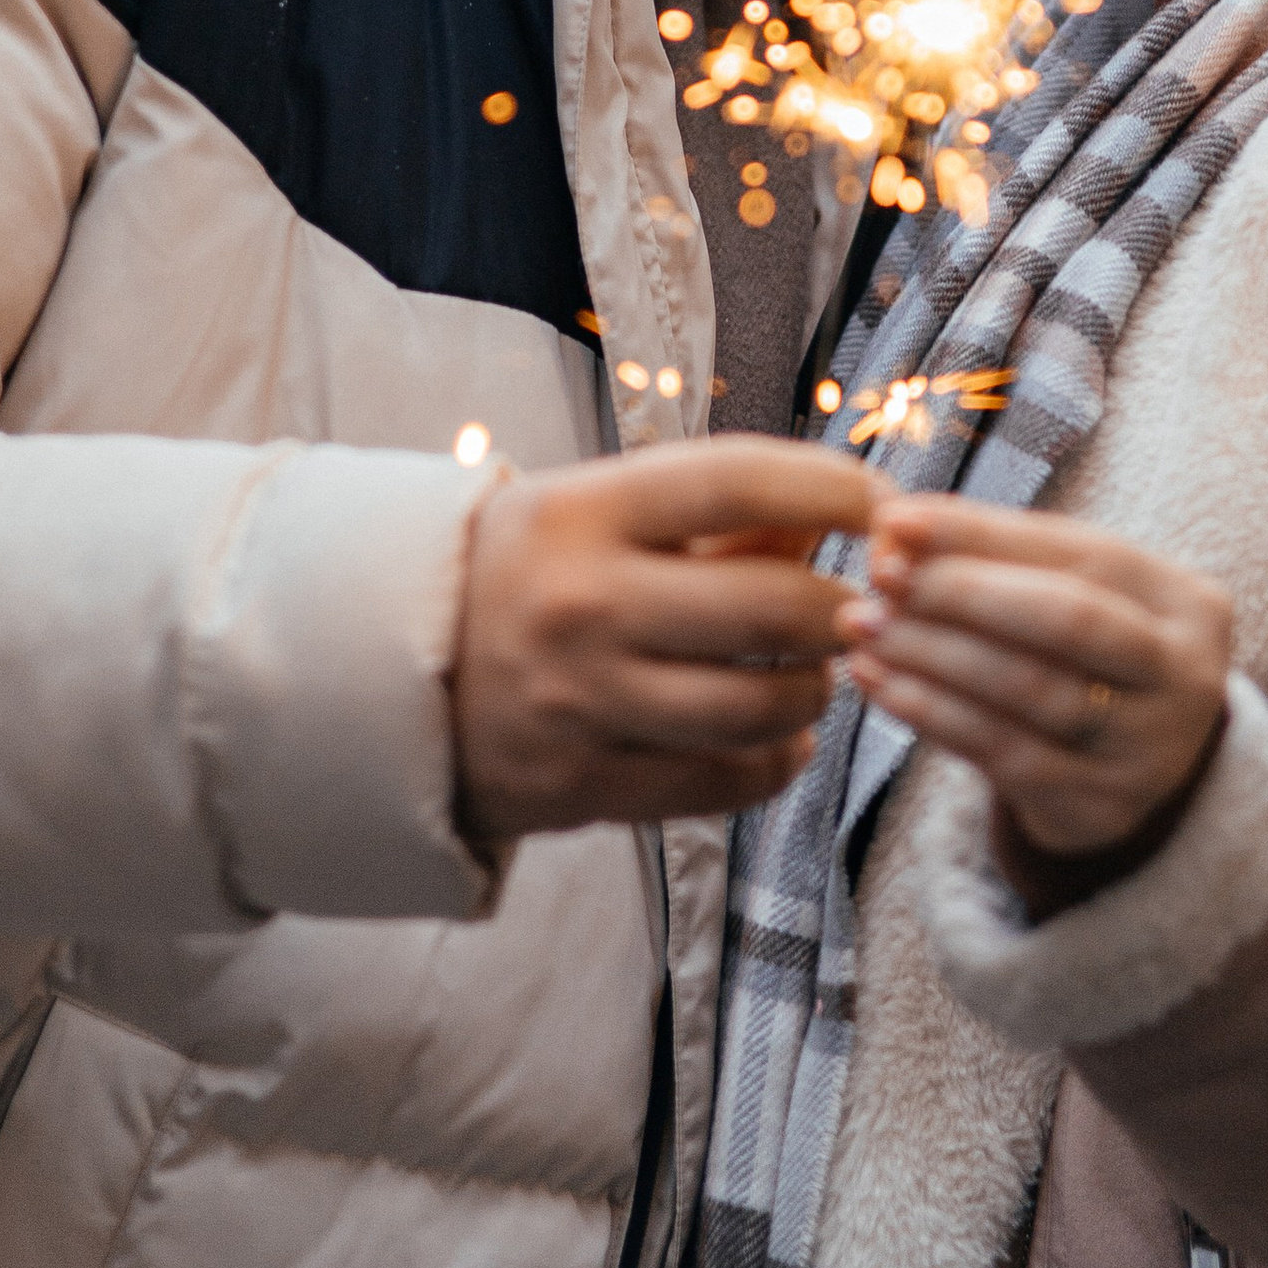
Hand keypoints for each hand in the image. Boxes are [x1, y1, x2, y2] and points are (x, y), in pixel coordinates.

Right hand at [452, 435, 884, 846]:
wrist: (384, 685)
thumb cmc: (521, 577)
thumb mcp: (589, 513)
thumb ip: (711, 517)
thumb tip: (839, 514)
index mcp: (580, 513)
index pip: (740, 481)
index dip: (834, 488)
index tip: (883, 503)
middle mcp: (580, 604)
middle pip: (773, 606)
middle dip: (845, 610)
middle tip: (864, 609)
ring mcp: (579, 703)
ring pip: (759, 706)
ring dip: (815, 690)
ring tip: (815, 674)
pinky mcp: (579, 787)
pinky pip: (721, 784)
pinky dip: (776, 763)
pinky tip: (784, 739)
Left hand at [839, 496, 1232, 886]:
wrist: (1130, 776)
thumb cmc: (1088, 661)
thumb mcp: (1076, 599)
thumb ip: (1003, 557)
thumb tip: (895, 520)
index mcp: (1190, 604)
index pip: (1081, 552)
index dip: (982, 533)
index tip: (896, 518)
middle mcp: (1185, 677)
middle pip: (1068, 619)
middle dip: (964, 590)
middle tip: (882, 574)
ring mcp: (1150, 750)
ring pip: (1029, 689)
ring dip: (933, 651)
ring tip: (864, 623)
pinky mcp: (1101, 807)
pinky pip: (1003, 753)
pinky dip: (932, 712)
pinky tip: (880, 681)